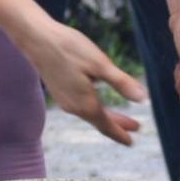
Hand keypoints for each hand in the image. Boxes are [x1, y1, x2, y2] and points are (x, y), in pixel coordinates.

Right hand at [17, 13, 146, 144]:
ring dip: (107, 116)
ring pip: (90, 113)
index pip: (107, 126)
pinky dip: (94, 108)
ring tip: (122, 118)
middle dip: (118, 125)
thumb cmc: (69, 48)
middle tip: (136, 127)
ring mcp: (64, 99)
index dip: (121, 134)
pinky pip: (81, 106)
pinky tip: (97, 102)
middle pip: (99, 121)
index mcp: (86, 104)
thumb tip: (143, 100)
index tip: (131, 142)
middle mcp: (73, 107)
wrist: (36, 38)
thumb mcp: (100, 64)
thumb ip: (122, 83)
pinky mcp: (58, 90)